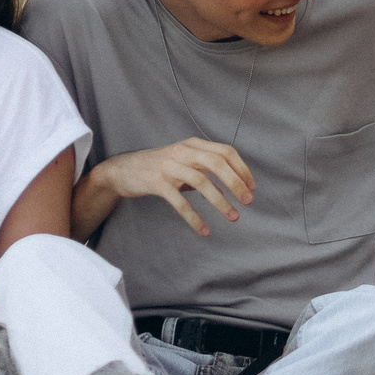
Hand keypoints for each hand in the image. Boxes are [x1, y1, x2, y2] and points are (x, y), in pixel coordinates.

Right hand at [98, 138, 253, 236]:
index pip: (225, 151)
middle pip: (217, 163)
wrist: (122, 170)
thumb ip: (204, 168)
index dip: (242, 169)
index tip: (251, 187)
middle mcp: (183, 151)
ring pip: (201, 181)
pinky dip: (195, 217)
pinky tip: (204, 230)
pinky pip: (180, 202)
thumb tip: (229, 186)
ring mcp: (169, 166)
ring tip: (233, 217)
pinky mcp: (157, 183)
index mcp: (193, 144)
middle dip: (236, 183)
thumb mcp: (183, 160)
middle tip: (248, 201)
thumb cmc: (157, 166)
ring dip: (221, 201)